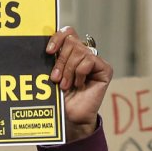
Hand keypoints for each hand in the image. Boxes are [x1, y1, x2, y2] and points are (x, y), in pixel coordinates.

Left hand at [46, 26, 112, 140]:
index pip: (68, 32)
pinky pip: (89, 60)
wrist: (71, 117)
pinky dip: (80, 73)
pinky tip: (80, 84)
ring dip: (69, 70)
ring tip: (66, 85)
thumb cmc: (61, 98)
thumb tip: (46, 46)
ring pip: (79, 51)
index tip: (49, 52)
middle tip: (56, 78)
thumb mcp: (53, 75)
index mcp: (71, 53)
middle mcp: (84, 54)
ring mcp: (95, 61)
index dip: (58, 38)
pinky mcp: (105, 69)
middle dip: (61, 61)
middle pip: (72, 42)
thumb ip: (54, 59)